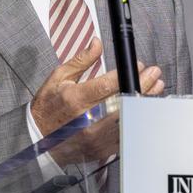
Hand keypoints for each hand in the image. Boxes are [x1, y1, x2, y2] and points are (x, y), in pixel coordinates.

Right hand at [31, 38, 163, 134]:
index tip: (141, 66)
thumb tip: (97, 43)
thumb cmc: (48, 107)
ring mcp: (96, 137)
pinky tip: (144, 109)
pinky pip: (125, 135)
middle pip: (124, 102)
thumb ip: (81, 61)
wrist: (38, 139)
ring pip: (129, 119)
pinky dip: (136, 120)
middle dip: (143, 86)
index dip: (129, 74)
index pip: (109, 85)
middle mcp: (88, 119)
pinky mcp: (101, 149)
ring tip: (155, 89)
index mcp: (76, 99)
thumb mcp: (58, 78)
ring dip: (143, 103)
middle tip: (155, 75)